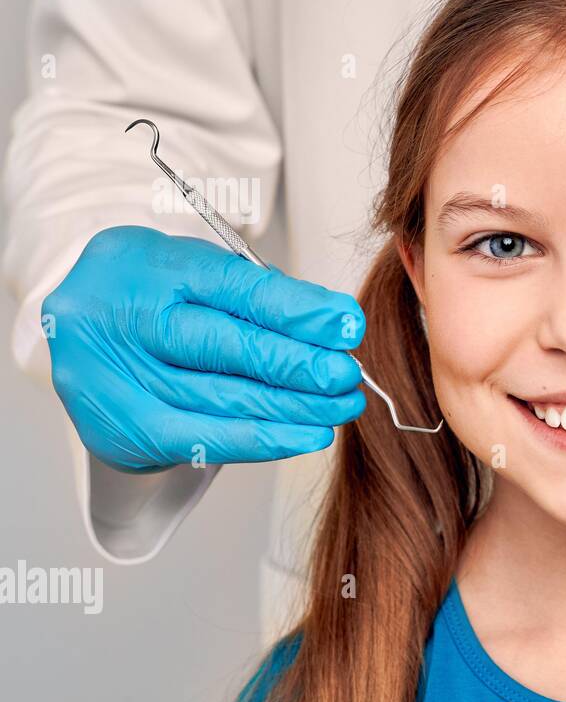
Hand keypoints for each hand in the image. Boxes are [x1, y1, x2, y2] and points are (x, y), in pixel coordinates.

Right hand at [42, 225, 366, 471]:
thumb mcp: (193, 270)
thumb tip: (330, 326)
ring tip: (341, 406)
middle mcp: (122, 317)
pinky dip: (265, 439)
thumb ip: (254, 292)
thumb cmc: (154, 295)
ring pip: (223, 398)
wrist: (81, 333)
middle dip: (300, 365)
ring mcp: (114, 376)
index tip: (349, 325)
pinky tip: (308, 435)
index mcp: (145, 262)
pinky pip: (205, 439)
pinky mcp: (121, 427)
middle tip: (348, 374)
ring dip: (295, 407)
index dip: (299, 311)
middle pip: (228, 347)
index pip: (235, 288)